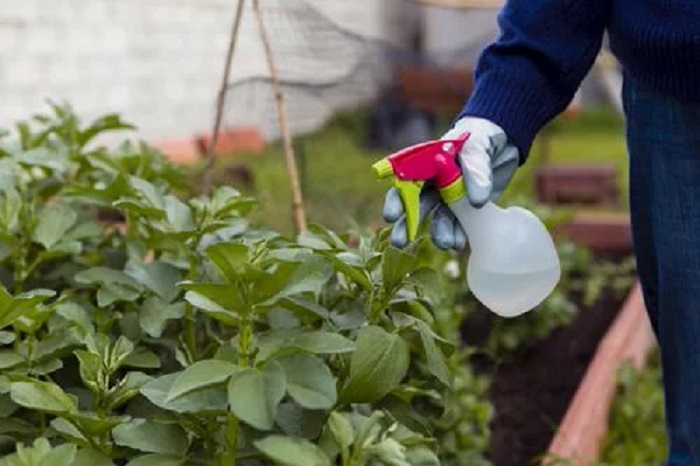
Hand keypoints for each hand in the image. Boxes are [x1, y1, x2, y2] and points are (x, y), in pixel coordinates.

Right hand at [382, 116, 519, 249]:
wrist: (506, 140)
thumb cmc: (483, 135)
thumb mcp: (477, 145)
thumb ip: (475, 168)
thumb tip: (476, 201)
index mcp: (427, 164)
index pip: (405, 183)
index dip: (397, 200)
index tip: (391, 216)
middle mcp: (434, 184)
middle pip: (416, 206)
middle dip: (407, 225)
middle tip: (399, 242)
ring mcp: (451, 198)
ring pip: (439, 219)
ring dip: (439, 233)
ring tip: (447, 244)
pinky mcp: (468, 209)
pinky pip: (460, 225)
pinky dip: (459, 235)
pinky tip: (460, 243)